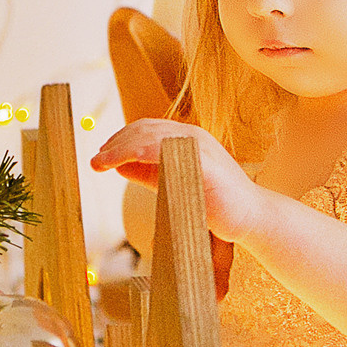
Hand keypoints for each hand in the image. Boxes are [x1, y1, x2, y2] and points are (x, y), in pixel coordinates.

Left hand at [90, 119, 268, 243]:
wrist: (250, 217)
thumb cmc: (215, 203)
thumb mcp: (174, 182)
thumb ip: (149, 173)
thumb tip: (120, 166)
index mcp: (187, 138)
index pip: (147, 128)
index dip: (121, 139)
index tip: (102, 155)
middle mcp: (192, 136)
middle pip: (144, 129)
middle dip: (115, 144)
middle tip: (96, 161)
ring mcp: (199, 147)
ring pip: (149, 136)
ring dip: (119, 148)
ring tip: (100, 164)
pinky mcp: (203, 163)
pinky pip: (164, 150)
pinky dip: (137, 153)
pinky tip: (120, 163)